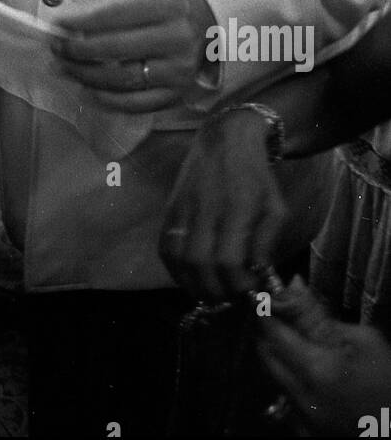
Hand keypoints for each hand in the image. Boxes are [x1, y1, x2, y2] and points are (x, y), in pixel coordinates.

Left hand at [50, 0, 215, 112]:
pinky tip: (88, 89)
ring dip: (85, 76)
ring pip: (121, 79)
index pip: (113, 14)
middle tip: (57, 49)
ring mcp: (178, 69)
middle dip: (77, 50)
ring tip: (65, 69)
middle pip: (114, 49)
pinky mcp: (176, 93)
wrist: (203, 24)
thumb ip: (104, 8)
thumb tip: (66, 26)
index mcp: (164, 4)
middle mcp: (175, 37)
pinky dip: (106, 98)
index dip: (79, 21)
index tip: (56, 25)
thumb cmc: (163, 8)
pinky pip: (134, 102)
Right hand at [159, 108, 287, 301]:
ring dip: (192, 285)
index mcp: (236, 208)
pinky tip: (191, 278)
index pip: (228, 259)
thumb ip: (267, 244)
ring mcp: (183, 208)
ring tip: (210, 292)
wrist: (225, 140)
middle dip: (215, 290)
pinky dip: (175, 270)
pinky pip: (165, 247)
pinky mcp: (170, 209)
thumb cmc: (257, 177)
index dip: (236, 284)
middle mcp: (205, 208)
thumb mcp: (275, 208)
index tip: (248, 293)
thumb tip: (258, 279)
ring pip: (177, 258)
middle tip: (229, 299)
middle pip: (199, 263)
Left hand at [258, 283, 390, 435]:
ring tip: (300, 343)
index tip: (265, 295)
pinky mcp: (308, 431)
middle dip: (269, 333)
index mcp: (316, 370)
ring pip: (274, 377)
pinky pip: (286, 399)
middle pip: (267, 356)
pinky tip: (310, 373)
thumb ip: (320, 318)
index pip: (272, 332)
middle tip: (283, 317)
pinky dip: (290, 381)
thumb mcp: (364, 341)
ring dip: (279, 356)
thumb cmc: (390, 381)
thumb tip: (291, 286)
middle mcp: (301, 397)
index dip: (265, 310)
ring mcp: (303, 418)